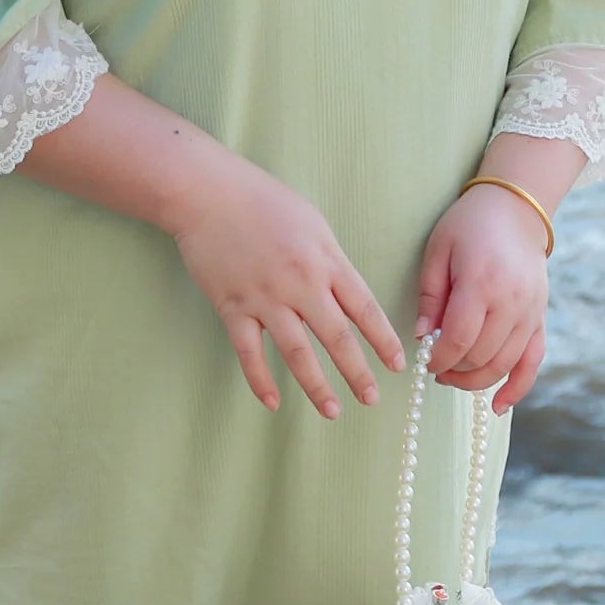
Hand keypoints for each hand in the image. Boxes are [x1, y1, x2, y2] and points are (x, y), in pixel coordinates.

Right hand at [172, 152, 407, 417]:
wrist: (208, 193)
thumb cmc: (262, 200)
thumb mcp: (312, 222)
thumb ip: (330, 260)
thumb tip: (345, 294)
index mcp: (324, 259)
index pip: (364, 308)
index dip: (383, 340)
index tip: (397, 365)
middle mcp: (300, 283)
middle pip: (337, 337)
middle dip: (358, 372)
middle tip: (371, 398)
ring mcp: (265, 297)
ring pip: (297, 352)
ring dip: (316, 386)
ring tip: (332, 411)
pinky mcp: (233, 306)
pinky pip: (249, 352)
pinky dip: (260, 379)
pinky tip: (272, 402)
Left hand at [415, 178, 550, 414]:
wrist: (515, 209)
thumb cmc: (468, 225)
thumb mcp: (438, 251)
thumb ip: (430, 296)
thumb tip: (422, 337)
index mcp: (481, 283)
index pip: (459, 338)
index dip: (439, 359)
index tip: (426, 362)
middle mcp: (511, 302)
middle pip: (482, 356)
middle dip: (455, 371)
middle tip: (437, 370)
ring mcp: (531, 312)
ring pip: (505, 364)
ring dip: (477, 380)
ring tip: (455, 378)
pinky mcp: (540, 318)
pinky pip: (533, 362)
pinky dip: (517, 388)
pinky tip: (498, 406)